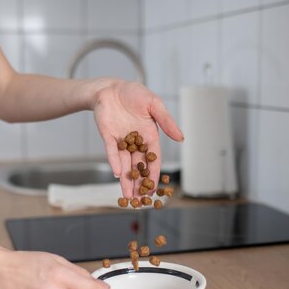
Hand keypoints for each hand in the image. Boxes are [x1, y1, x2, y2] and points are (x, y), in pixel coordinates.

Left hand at [92, 80, 182, 197]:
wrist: (111, 87)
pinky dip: (114, 162)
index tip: (154, 189)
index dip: (154, 174)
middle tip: (140, 201)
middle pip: (139, 166)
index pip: (154, 159)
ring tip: (128, 197)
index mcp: (150, 135)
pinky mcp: (108, 136)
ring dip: (127, 180)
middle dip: (139, 184)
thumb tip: (181, 138)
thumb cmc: (135, 93)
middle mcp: (136, 141)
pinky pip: (112, 151)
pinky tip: (118, 174)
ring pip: (125, 164)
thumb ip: (166, 121)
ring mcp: (121, 140)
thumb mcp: (155, 104)